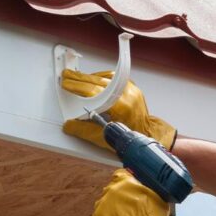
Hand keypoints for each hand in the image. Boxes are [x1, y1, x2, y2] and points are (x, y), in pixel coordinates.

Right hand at [61, 69, 176, 150]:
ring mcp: (130, 90)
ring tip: (76, 78)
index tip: (67, 84)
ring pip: (106, 78)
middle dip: (79, 79)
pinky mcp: (132, 88)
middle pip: (98, 82)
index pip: (94, 92)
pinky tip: (92, 80)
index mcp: (121, 106)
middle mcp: (127, 95)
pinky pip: (114, 79)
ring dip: (89, 78)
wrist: (148, 134)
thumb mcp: (104, 139)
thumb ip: (84, 131)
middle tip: (67, 77)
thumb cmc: (130, 137)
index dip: (78, 87)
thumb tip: (69, 125)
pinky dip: (101, 78)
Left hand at [90, 169, 174, 215]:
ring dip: (111, 209)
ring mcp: (101, 204)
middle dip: (118, 197)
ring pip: (104, 203)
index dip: (125, 182)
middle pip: (112, 190)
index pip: (120, 175)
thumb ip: (146, 187)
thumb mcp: (157, 196)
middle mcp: (110, 190)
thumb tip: (144, 185)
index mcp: (124, 181)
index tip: (128, 188)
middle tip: (128, 207)